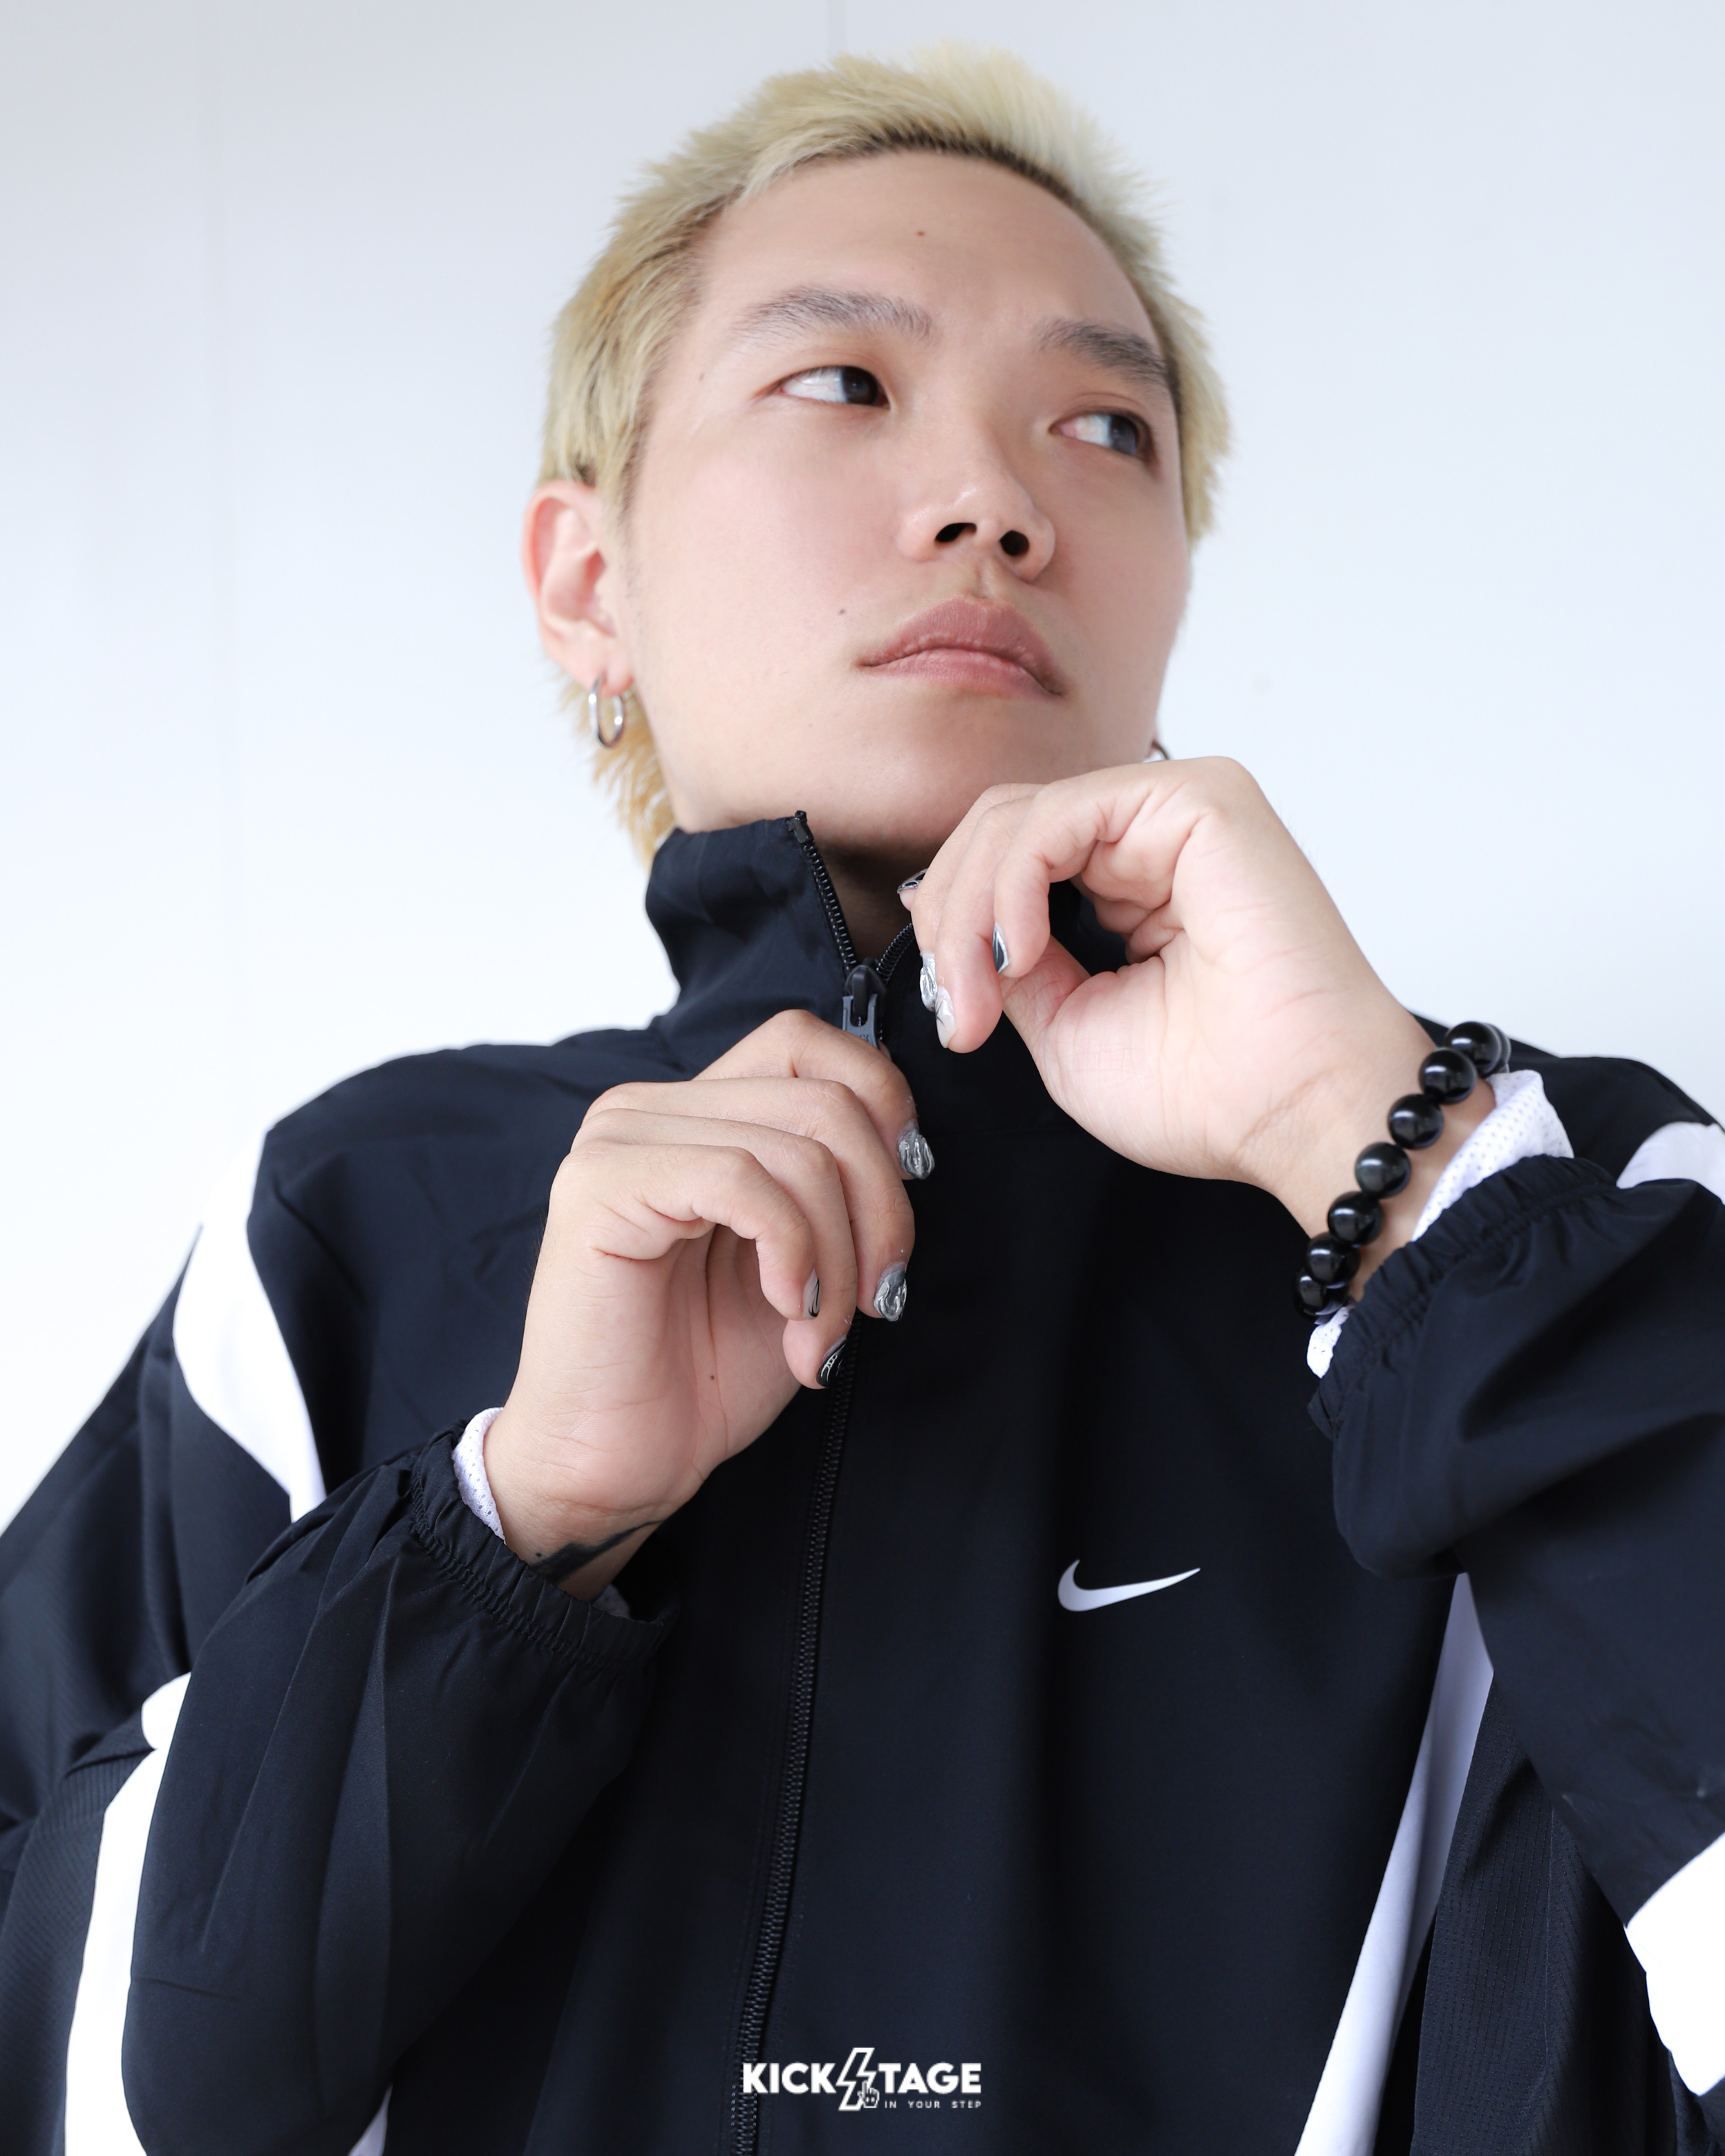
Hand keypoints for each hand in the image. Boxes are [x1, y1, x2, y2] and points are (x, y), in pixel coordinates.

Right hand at [485, 1013, 922, 1596]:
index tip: (908, 1194)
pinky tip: (789, 1310)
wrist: (616, 1464)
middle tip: (879, 1296)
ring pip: (797, 1144)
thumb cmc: (702, 1373)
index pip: (808, 1040)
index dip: (883, 1105)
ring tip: (823, 1334)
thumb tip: (907, 1147)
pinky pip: (741, 1178)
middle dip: (882, 1205)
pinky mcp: (602, 1187)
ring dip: (840, 1253)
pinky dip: (794, 1249)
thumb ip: (836, 1187)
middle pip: (824, 1096)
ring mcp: (619, 1139)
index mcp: (695, 1113)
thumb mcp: (802, 1262)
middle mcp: (650, 1108)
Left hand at [905, 758, 1488, 1249]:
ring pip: (1017, 818)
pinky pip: (1058, 816)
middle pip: (1000, 828)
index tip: (953, 1014)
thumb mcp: (1065, 1026)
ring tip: (979, 993)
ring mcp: (1175, 812)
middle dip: (949, 919)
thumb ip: (1009, 963)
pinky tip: (1020, 952)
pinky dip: (1013, 884)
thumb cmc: (1211, 1091)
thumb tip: (949, 925)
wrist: (1297, 1113)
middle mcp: (1152, 839)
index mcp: (1129, 885)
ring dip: (971, 911)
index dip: (954, 927)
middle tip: (955, 1006)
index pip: (1007, 860)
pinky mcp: (1197, 800)